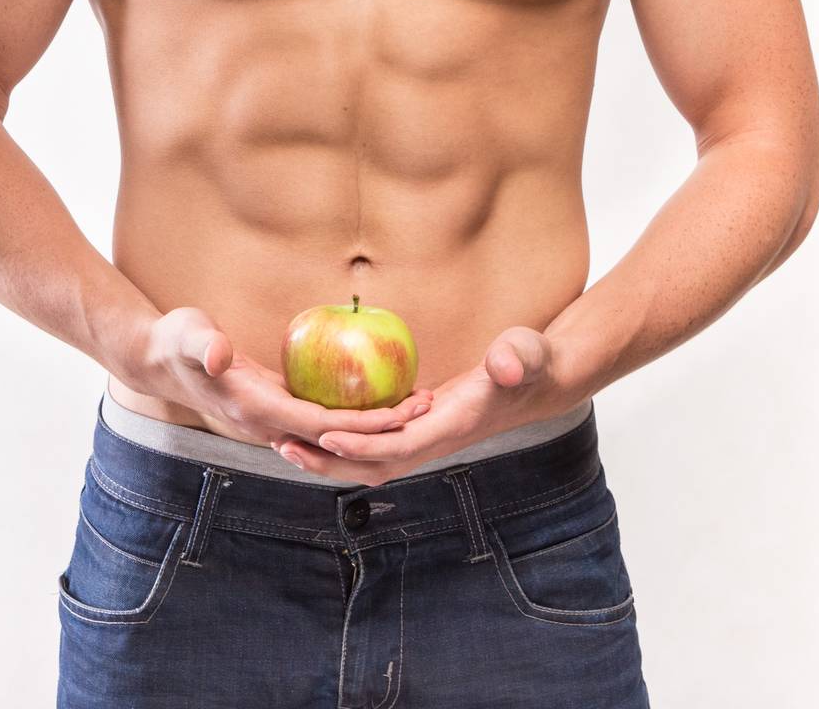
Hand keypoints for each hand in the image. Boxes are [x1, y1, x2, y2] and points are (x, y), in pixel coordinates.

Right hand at [127, 305, 433, 452]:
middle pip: (335, 436)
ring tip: (415, 403)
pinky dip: (349, 414)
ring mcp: (270, 422)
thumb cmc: (176, 341)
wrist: (157, 362)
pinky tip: (376, 395)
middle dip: (381, 428)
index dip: (361, 425)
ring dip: (371, 425)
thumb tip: (219, 355)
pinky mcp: (272, 410)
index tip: (400, 415)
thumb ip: (204, 345)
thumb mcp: (187, 334)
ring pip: (330, 433)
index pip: (320, 425)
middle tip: (426, 405)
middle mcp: (267, 425)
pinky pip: (318, 418)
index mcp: (255, 410)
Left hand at [269, 325, 567, 485]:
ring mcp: (424, 438)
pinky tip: (312, 424)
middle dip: (328, 463)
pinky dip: (342, 441)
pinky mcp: (418, 428)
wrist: (536, 383)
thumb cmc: (528, 362)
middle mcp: (434, 442)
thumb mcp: (525, 353)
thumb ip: (517, 357)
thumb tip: (505, 366)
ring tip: (283, 442)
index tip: (325, 437)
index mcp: (452, 427)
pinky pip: (373, 442)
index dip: (362, 446)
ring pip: (368, 460)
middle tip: (282, 444)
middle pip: (373, 466)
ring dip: (327, 458)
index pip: (400, 447)